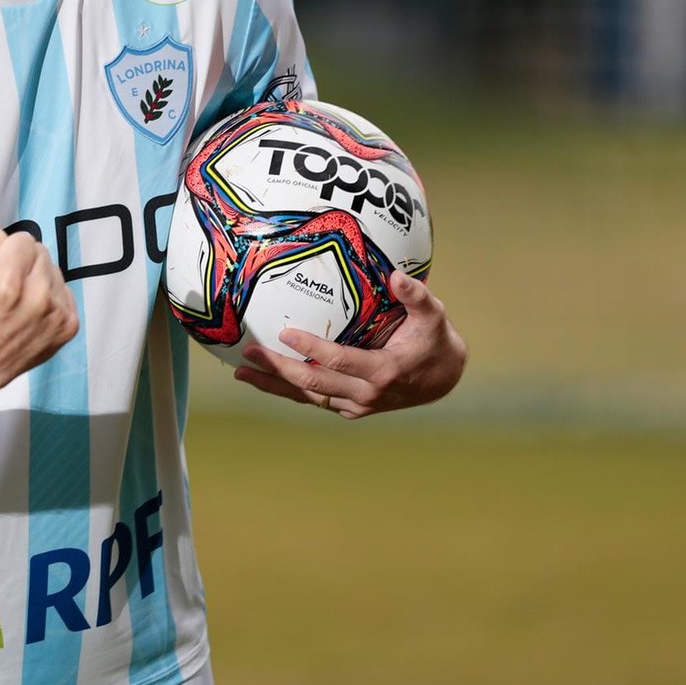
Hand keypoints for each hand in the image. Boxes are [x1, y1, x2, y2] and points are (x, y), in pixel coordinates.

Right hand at [0, 228, 78, 391]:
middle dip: (23, 264)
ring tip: (18, 301)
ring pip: (54, 270)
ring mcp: (57, 315)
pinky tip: (31, 313)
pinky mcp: (69, 327)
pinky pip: (65, 291)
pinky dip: (50, 298)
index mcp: (10, 284)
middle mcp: (38, 299)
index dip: (5, 252)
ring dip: (38, 280)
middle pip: (42, 251)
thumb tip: (12, 239)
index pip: (22, 239)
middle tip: (6, 288)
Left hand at [233, 272, 466, 418]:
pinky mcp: (351, 409)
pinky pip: (316, 400)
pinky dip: (289, 391)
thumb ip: (416, 295)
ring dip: (274, 386)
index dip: (310, 347)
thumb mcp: (433, 314)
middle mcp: (367, 394)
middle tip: (249, 353)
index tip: (284, 332)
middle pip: (314, 384)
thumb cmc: (434, 339)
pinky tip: (266, 380)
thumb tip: (396, 275)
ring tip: (242, 374)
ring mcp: (357, 405)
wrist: (443, 378)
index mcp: (383, 371)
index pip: (338, 360)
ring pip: (309, 398)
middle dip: (278, 369)